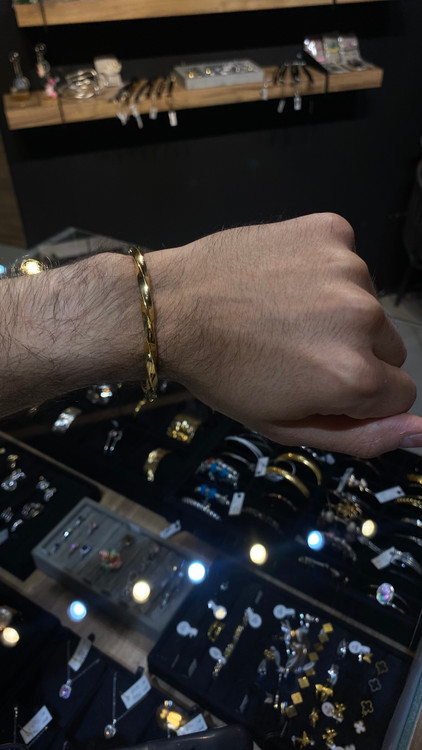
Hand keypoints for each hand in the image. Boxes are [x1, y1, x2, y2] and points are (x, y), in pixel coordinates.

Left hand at [149, 212, 421, 457]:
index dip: (359, 398)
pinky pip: (347, 260)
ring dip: (338, 312)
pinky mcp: (331, 229)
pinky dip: (323, 271)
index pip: (400, 394)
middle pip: (389, 348)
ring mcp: (349, 266)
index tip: (319, 386)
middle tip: (296, 351)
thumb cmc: (223, 375)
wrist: (172, 307)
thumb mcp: (286, 426)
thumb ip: (362, 437)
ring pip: (368, 303)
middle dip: (354, 356)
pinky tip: (282, 280)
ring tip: (282, 314)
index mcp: (355, 376)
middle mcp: (364, 317)